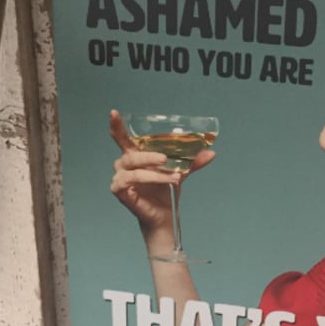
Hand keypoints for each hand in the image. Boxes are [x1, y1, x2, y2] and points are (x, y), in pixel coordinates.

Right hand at [108, 110, 214, 232]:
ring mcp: (119, 177)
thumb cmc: (166, 189)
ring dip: (155, 172)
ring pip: (134, 168)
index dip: (116, 125)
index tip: (114, 112)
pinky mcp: (119, 190)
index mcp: (134, 155)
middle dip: (149, 155)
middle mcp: (123, 164)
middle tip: (166, 158)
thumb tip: (211, 152)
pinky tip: (163, 183)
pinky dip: (150, 179)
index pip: (121, 137)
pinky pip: (131, 181)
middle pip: (131, 153)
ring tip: (175, 177)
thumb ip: (192, 161)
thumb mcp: (180, 171)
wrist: (165, 213)